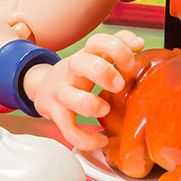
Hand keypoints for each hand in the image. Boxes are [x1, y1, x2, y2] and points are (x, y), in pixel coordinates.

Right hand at [24, 30, 144, 149]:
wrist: (42, 87)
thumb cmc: (78, 72)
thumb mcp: (94, 55)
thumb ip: (118, 45)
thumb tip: (138, 42)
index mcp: (85, 54)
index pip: (98, 41)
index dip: (118, 50)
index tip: (130, 64)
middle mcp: (70, 70)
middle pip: (83, 63)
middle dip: (106, 74)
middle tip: (119, 85)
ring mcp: (61, 92)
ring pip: (72, 98)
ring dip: (93, 106)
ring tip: (105, 110)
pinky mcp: (56, 114)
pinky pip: (69, 130)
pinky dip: (87, 139)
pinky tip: (101, 139)